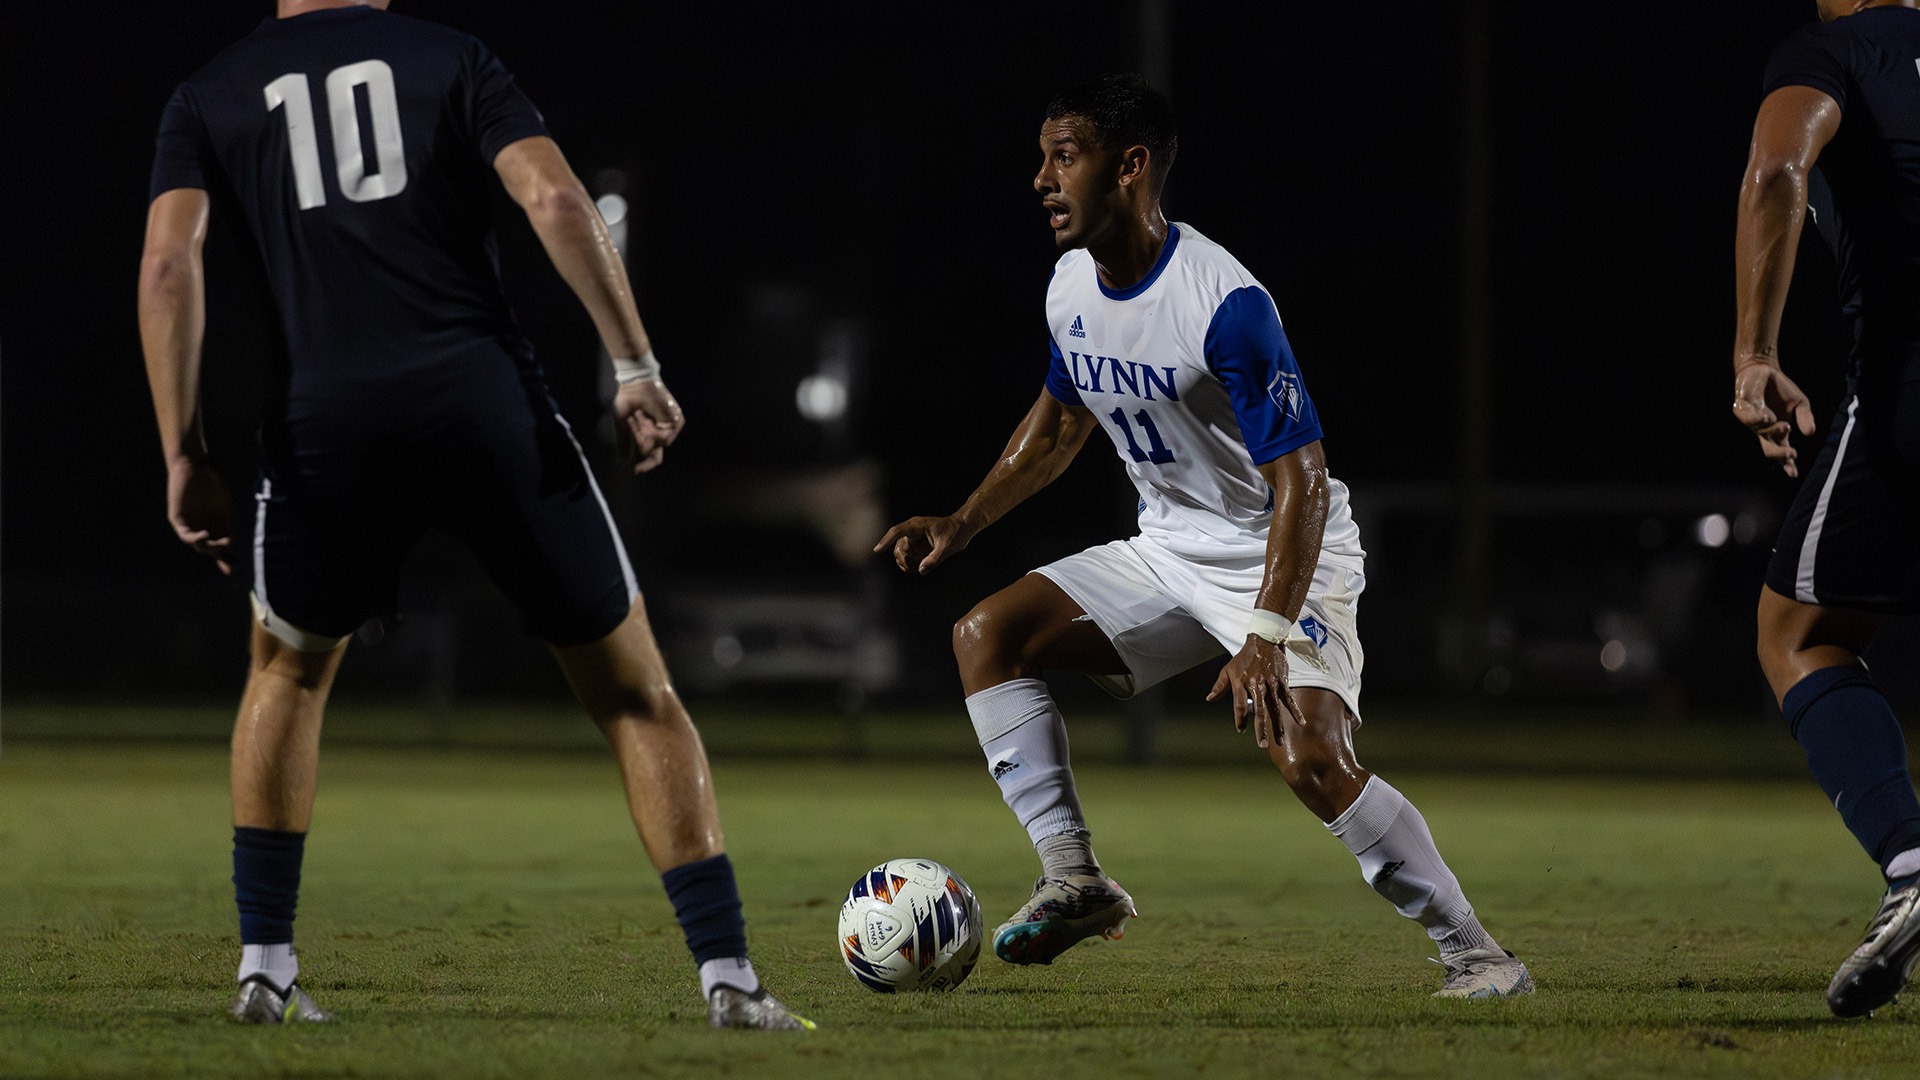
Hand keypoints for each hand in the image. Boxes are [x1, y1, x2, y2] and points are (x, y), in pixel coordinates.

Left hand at [167, 456, 234, 574]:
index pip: (220, 547)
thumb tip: (234, 545)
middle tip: (229, 560)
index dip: (225, 558)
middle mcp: (201, 527)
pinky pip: (185, 534)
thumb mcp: (226, 507)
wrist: (195, 467)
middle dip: (219, 556)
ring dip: (209, 548)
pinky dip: (195, 538)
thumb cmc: (212, 483)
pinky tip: (205, 535)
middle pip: (209, 549)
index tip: (233, 569)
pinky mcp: (177, 519)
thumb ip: (229, 526)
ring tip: (220, 545)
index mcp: (215, 525)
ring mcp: (189, 524)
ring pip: (198, 544)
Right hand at [614, 377, 683, 473]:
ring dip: (643, 435)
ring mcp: (671, 428)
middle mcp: (662, 435)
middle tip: (631, 430)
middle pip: (655, 455)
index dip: (645, 466)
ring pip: (659, 445)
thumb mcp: (622, 424)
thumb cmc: (628, 402)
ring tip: (636, 417)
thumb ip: (624, 443)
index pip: (653, 458)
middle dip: (640, 446)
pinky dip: (651, 429)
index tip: (635, 471)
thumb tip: (623, 463)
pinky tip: (643, 416)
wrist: (635, 384)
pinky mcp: (677, 421)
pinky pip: (665, 436)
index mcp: (650, 437)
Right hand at [872, 514, 975, 573]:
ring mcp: (914, 539)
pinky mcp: (918, 546)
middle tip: (912, 569)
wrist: (963, 528)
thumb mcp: (947, 546)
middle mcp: (912, 531)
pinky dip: (912, 565)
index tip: (877, 550)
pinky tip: (921, 568)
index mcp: (916, 525)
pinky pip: (909, 557)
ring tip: (917, 569)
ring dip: (906, 564)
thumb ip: (934, 559)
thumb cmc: (955, 532)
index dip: (885, 540)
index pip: (896, 532)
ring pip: (902, 554)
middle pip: (898, 547)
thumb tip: (921, 570)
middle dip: (902, 560)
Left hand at [1206, 636, 1302, 749]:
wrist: (1264, 640)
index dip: (1240, 719)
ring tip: (1279, 741)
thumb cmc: (1244, 657)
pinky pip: (1289, 699)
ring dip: (1278, 725)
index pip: (1239, 705)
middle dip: (1261, 729)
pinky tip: (1301, 722)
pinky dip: (1295, 711)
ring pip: (1275, 708)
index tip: (1241, 730)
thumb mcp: (1228, 669)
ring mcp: (1271, 684)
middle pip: (1259, 710)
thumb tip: (1209, 699)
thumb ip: (1219, 686)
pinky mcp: (1282, 682)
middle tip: (1262, 744)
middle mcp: (1256, 685)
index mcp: (1241, 682)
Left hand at [1732, 361, 1815, 477]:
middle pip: (1768, 448)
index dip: (1787, 463)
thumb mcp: (1800, 404)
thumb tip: (1810, 433)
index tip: (1793, 474)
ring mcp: (1751, 420)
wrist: (1764, 370)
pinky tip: (1767, 416)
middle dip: (1779, 453)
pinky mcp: (1741, 409)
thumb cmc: (1781, 390)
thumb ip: (1805, 418)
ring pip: (1760, 434)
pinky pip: (1747, 419)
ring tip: (1786, 426)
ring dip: (1773, 432)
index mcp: (1777, 431)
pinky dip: (1758, 419)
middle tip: (1791, 453)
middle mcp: (1763, 429)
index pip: (1782, 450)